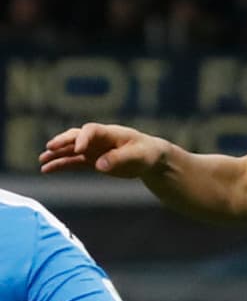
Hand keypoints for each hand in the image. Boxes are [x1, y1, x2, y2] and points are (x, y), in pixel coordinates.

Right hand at [40, 123, 165, 177]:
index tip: (78, 149)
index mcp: (109, 133)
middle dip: (63, 141)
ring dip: (57, 154)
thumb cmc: (146, 153)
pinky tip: (47, 169)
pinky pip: (73, 162)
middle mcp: (98, 139)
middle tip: (50, 147)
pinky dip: (61, 165)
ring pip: (71, 150)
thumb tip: (99, 165)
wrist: (150, 158)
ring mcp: (93, 149)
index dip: (83, 138)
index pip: (91, 130)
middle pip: (76, 136)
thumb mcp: (137, 156)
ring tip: (42, 161)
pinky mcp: (92, 161)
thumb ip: (119, 159)